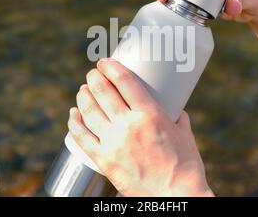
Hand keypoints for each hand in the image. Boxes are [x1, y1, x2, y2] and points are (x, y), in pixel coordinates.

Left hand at [68, 58, 213, 196]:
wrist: (175, 196)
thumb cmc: (185, 166)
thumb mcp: (185, 135)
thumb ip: (178, 118)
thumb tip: (176, 109)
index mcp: (150, 115)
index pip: (125, 82)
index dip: (111, 67)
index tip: (105, 61)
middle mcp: (128, 125)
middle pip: (103, 92)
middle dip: (94, 78)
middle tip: (94, 73)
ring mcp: (113, 143)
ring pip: (89, 111)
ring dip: (83, 95)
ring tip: (83, 89)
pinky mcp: (104, 160)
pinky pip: (82, 138)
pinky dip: (74, 123)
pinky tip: (73, 114)